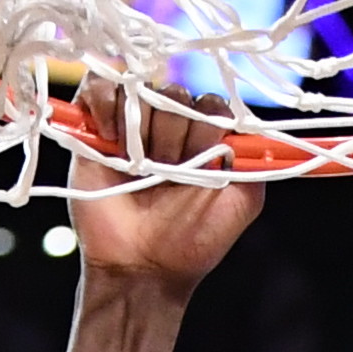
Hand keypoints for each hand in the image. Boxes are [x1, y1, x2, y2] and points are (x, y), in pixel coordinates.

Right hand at [67, 90, 263, 290]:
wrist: (140, 268)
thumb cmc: (191, 242)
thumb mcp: (242, 203)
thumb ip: (256, 161)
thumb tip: (258, 127)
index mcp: (204, 138)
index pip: (212, 104)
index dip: (207, 130)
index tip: (203, 163)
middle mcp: (170, 125)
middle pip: (176, 95)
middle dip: (174, 137)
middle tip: (166, 175)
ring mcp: (132, 123)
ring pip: (141, 91)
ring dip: (141, 131)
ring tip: (136, 169)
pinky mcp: (94, 124)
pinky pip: (100, 83)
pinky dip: (106, 103)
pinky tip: (112, 139)